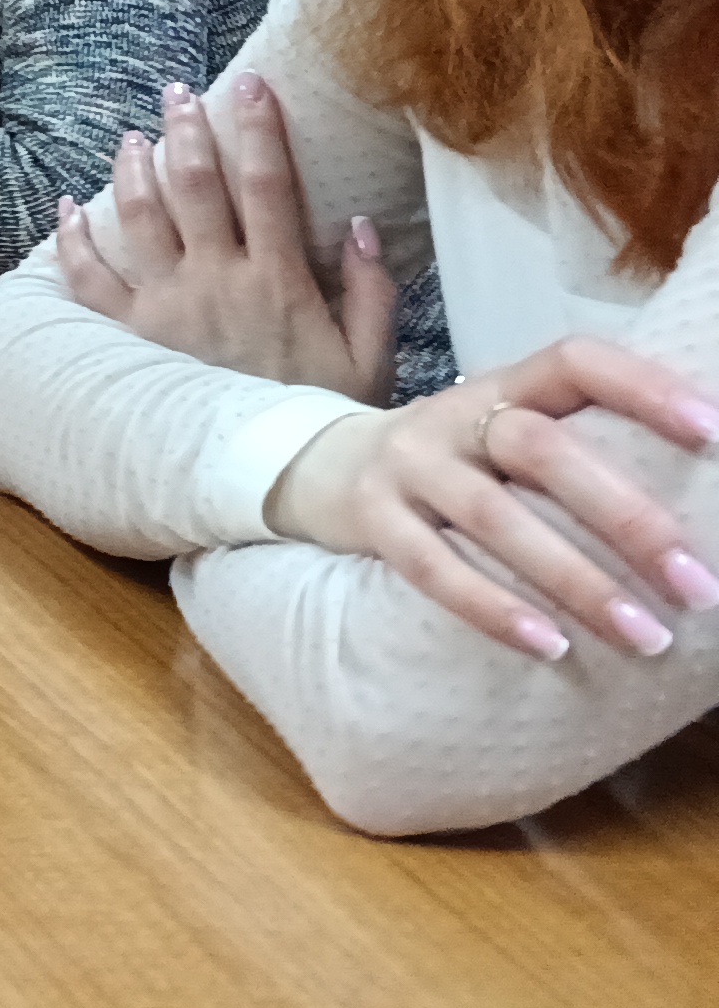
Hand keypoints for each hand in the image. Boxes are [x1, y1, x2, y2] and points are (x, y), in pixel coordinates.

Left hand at [53, 71, 395, 397]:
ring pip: (139, 218)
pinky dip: (72, 241)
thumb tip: (358, 224)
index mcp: (279, 280)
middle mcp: (218, 281)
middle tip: (178, 93)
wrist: (272, 478)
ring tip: (130, 138)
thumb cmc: (324, 416)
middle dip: (187, 131)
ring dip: (131, 170)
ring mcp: (168, 306)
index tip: (251, 84)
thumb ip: (370, 290)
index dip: (259, 128)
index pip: (269, 185)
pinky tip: (66, 208)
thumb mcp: (370, 359)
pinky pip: (90, 280)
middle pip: (196, 186)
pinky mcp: (131, 335)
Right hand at [265, 340, 718, 662]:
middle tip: (698, 586)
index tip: (714, 431)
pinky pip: (431, 566)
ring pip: (493, 517)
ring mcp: (407, 464)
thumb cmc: (461, 462)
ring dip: (577, 581)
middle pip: (541, 449)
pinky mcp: (371, 517)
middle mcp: (453, 415)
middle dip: (628, 519)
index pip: (574, 361)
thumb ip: (579, 447)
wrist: (327, 467)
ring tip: (647, 636)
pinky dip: (492, 608)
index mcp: (504, 385)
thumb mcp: (507, 432)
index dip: (642, 388)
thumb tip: (702, 501)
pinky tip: (550, 646)